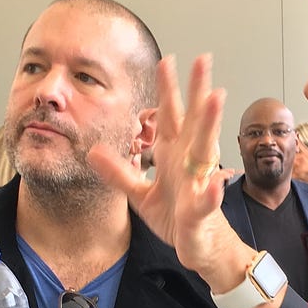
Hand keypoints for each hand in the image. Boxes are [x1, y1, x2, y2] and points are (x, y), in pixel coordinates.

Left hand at [89, 55, 249, 288]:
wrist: (198, 246)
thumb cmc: (176, 216)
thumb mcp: (139, 193)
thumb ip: (119, 172)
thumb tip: (92, 151)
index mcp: (174, 155)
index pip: (170, 116)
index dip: (168, 90)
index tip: (166, 62)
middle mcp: (189, 162)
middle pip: (193, 119)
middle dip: (197, 90)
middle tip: (203, 60)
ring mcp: (197, 183)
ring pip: (205, 148)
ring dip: (210, 122)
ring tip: (215, 98)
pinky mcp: (201, 210)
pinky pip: (206, 200)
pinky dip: (210, 192)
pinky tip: (214, 183)